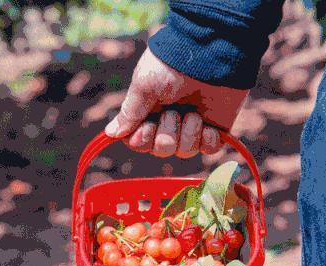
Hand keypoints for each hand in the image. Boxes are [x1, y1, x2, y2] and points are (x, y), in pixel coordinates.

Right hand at [105, 48, 248, 157]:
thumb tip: (110, 134)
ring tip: (194, 114)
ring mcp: (193, 125)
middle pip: (161, 150)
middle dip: (167, 135)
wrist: (208, 54)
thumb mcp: (144, 86)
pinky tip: (208, 126)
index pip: (139, 142)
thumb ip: (129, 113)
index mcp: (149, 111)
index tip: (147, 127)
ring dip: (188, 134)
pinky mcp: (215, 127)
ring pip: (185, 151)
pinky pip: (209, 149)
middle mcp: (170, 121)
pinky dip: (208, 140)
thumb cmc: (171, 66)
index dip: (142, 140)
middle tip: (174, 112)